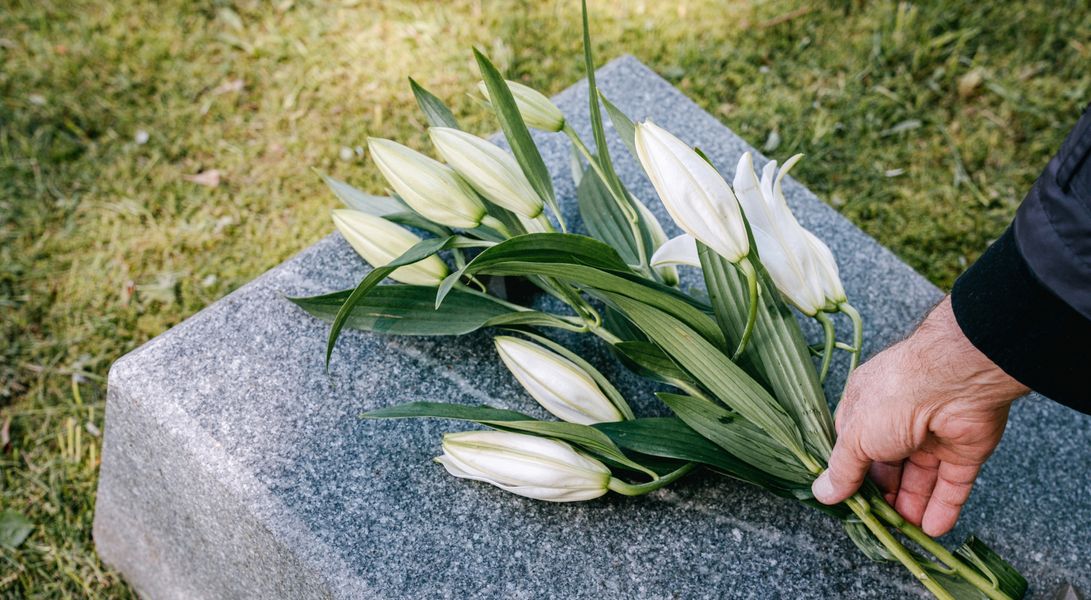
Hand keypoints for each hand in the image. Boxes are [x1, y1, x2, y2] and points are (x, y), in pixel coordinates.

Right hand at [811, 296, 1027, 535]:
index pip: (856, 448)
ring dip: (912, 506)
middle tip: (877, 522)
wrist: (956, 381)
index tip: (848, 501)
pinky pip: (952, 484)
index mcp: (867, 409)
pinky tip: (933, 529)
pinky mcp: (964, 450)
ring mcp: (932, 436)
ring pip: (921, 479)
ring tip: (903, 531)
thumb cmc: (894, 398)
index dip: (852, 476)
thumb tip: (822, 492)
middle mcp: (898, 421)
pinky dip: (944, 507)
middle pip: (888, 468)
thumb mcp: (856, 436)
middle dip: (883, 496)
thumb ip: (842, 469)